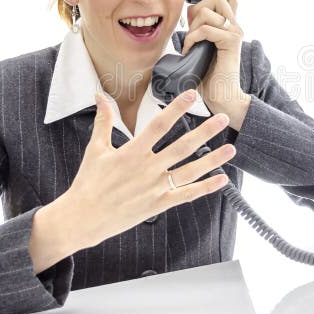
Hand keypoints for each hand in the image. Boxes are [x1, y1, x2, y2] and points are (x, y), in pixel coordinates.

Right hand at [67, 89, 235, 248]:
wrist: (82, 218)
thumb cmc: (88, 183)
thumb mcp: (95, 149)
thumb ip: (103, 121)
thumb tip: (100, 96)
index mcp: (132, 152)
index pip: (159, 125)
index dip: (177, 108)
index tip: (192, 95)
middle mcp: (147, 169)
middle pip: (182, 147)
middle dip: (204, 132)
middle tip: (223, 119)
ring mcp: (154, 187)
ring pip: (190, 171)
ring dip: (212, 160)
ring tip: (231, 149)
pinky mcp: (158, 204)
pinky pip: (186, 195)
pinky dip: (205, 188)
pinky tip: (221, 180)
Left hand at [180, 0, 249, 127]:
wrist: (222, 97)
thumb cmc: (208, 77)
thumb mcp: (200, 48)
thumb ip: (198, 29)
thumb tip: (189, 13)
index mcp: (229, 26)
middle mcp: (236, 26)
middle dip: (197, 10)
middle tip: (192, 32)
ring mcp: (235, 32)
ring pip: (208, 11)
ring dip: (193, 28)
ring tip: (192, 45)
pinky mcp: (231, 42)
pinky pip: (206, 29)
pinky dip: (193, 39)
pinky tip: (191, 51)